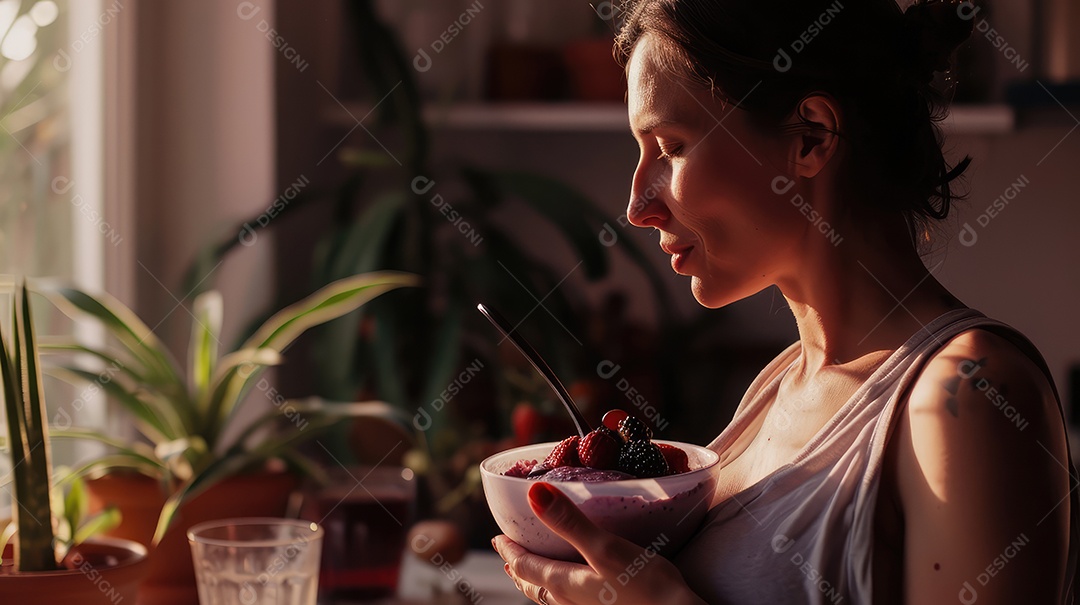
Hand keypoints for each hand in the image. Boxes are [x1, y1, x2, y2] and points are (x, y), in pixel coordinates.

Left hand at [493, 482, 705, 604]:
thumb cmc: (646, 588)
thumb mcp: (606, 548)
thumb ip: (569, 522)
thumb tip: (534, 493)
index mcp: (565, 584)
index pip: (526, 566)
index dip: (510, 550)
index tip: (497, 538)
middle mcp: (571, 603)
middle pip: (535, 585)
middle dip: (520, 568)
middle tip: (509, 557)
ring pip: (552, 597)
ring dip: (539, 581)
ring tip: (534, 573)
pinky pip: (572, 602)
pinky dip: (561, 590)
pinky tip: (578, 588)